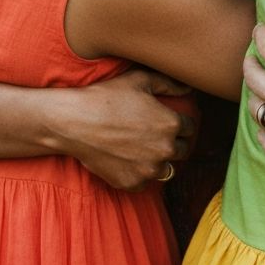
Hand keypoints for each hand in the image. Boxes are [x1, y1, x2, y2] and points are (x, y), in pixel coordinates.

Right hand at [49, 68, 195, 189]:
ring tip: (146, 151)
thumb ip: (170, 84)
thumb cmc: (107, 97)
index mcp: (171, 124)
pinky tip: (130, 161)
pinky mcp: (131, 183)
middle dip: (174, 143)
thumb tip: (189, 88)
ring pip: (166, 169)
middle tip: (158, 136)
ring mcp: (148, 170)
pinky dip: (140, 174)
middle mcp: (164, 149)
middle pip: (182, 150)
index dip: (182, 123)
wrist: (74, 122)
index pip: (190, 128)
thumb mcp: (140, 80)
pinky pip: (144, 182)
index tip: (172, 122)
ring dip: (159, 161)